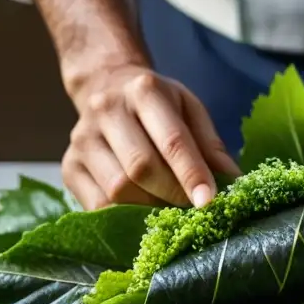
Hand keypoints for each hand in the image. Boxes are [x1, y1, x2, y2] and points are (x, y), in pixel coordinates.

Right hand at [62, 63, 240, 209]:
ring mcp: (82, 139)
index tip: (209, 201)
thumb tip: (234, 182)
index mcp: (144, 91)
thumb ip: (211, 144)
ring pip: (117, 190)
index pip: (172, 140)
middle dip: (171, 194)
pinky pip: (96, 205)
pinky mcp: (69, 166)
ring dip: (148, 209)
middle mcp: (107, 110)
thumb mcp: (189, 109)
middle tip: (190, 208)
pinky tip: (141, 214)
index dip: (191, 174)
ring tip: (167, 209)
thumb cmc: (157, 104)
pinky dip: (123, 217)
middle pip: (141, 167)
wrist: (105, 86)